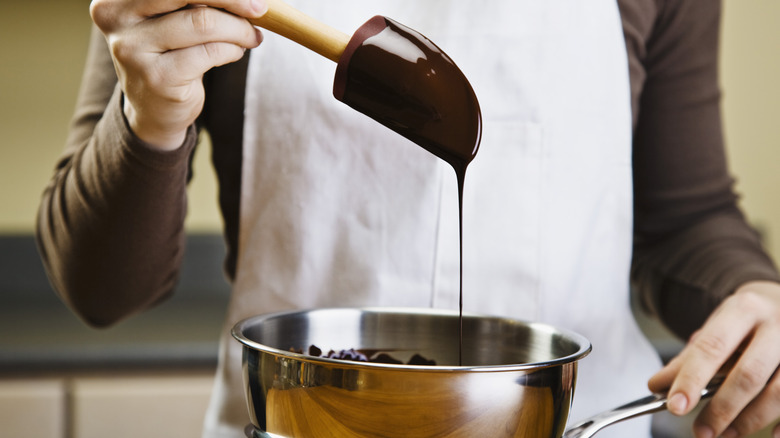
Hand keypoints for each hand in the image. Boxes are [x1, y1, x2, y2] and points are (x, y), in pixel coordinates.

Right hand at [90, 0, 266, 148]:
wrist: (153, 110)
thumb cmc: (168, 53)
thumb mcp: (173, 18)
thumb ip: (194, 2)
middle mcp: (116, 17)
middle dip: (232, 0)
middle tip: (259, 9)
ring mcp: (133, 50)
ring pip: (204, 23)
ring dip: (238, 30)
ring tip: (250, 37)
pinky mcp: (157, 78)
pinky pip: (210, 53)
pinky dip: (231, 50)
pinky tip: (235, 53)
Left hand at [649, 281, 779, 437]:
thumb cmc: (745, 321)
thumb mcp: (716, 328)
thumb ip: (689, 357)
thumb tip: (658, 386)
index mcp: (743, 310)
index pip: (712, 347)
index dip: (691, 378)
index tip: (675, 406)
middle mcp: (776, 325)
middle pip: (748, 374)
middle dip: (722, 408)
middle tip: (700, 431)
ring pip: (778, 392)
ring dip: (749, 420)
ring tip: (725, 433)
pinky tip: (770, 435)